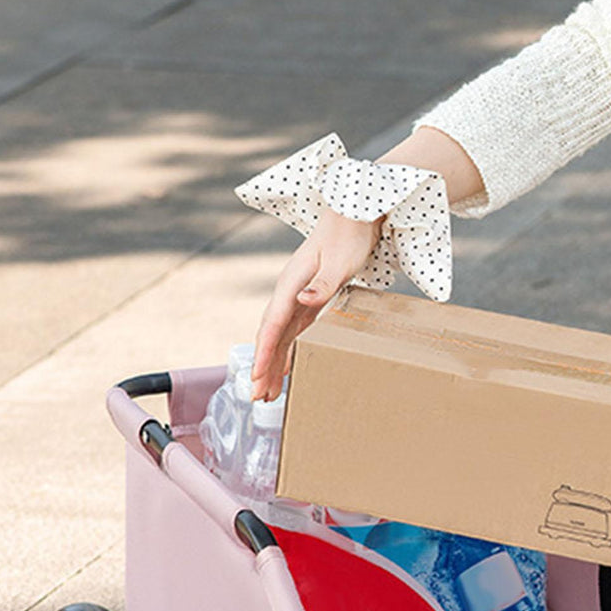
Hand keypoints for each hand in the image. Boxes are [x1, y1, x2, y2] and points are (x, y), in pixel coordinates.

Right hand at [251, 207, 382, 401]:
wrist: (354, 214)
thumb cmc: (349, 236)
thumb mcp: (339, 261)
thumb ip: (323, 284)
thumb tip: (302, 300)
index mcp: (292, 283)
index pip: (273, 324)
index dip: (263, 352)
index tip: (256, 376)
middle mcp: (290, 292)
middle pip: (271, 335)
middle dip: (262, 366)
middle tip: (257, 395)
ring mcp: (298, 296)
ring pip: (280, 336)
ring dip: (272, 363)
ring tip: (267, 392)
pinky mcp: (309, 299)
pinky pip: (293, 332)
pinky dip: (288, 351)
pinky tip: (287, 369)